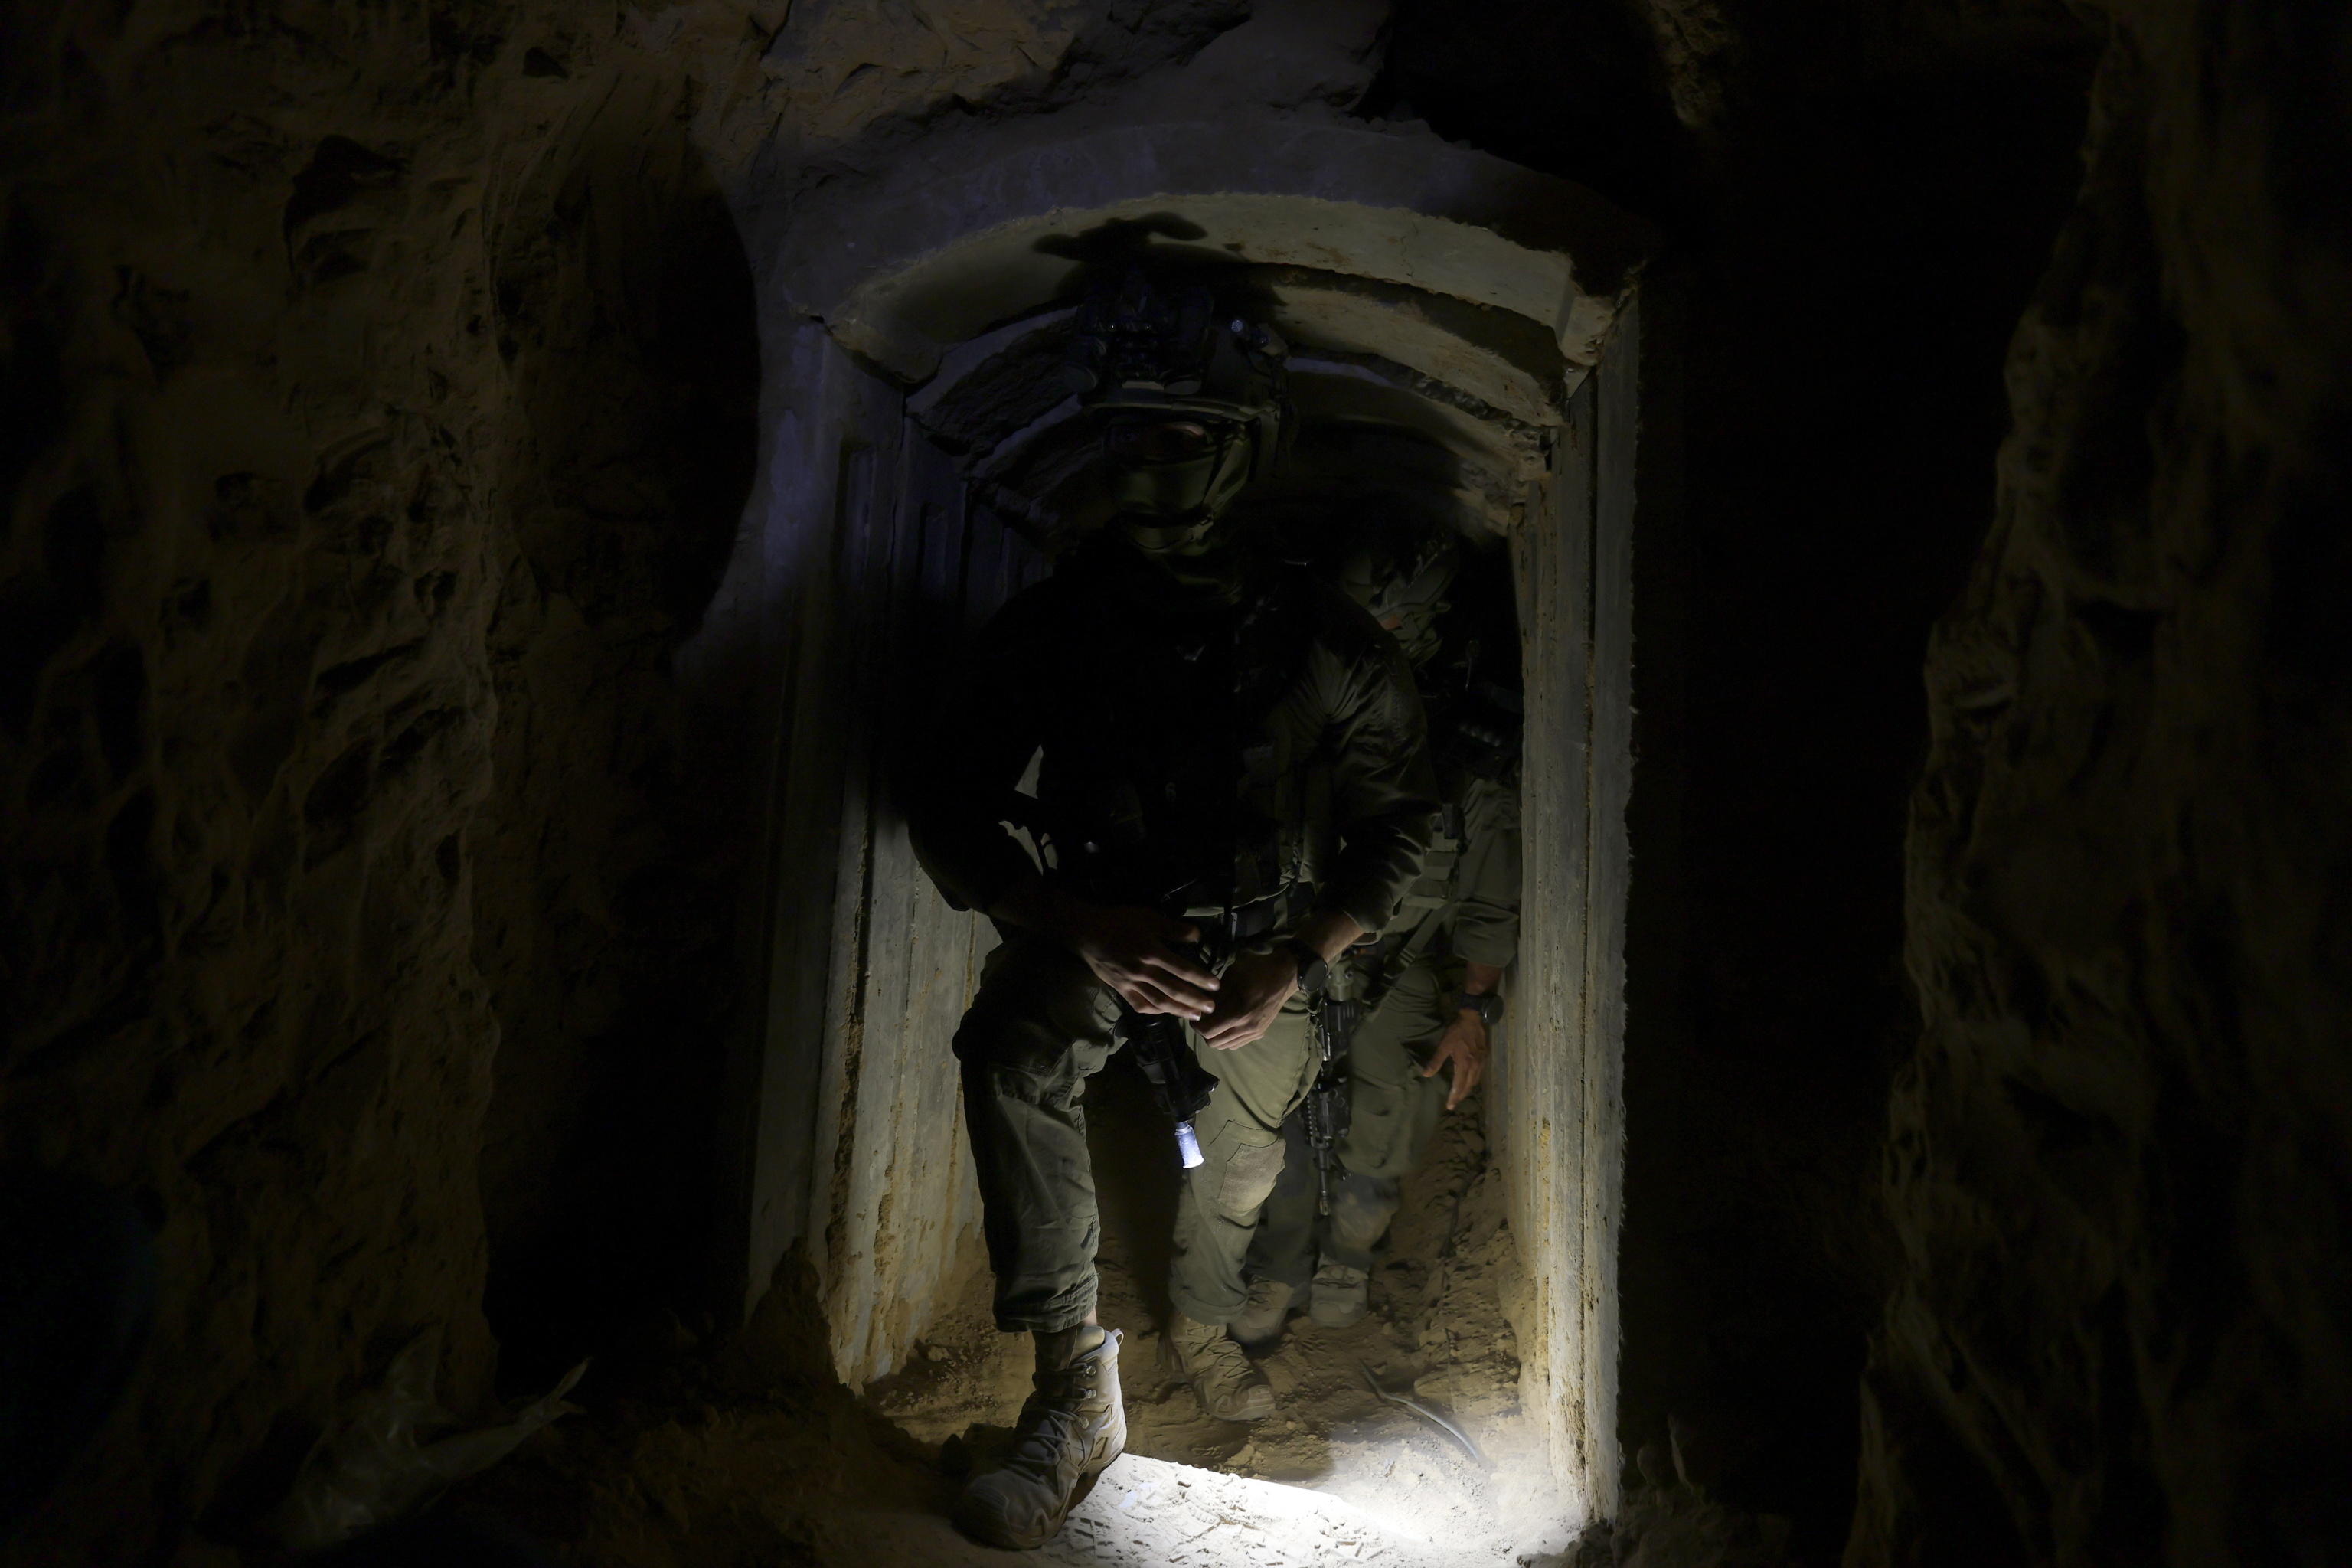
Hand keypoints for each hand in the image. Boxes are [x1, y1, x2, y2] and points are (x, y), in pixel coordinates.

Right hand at [1065, 904, 1220, 1018]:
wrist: (1088, 933)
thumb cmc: (1120, 922)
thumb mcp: (1149, 918)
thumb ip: (1174, 928)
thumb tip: (1197, 936)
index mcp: (1151, 953)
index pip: (1182, 969)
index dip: (1200, 979)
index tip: (1216, 986)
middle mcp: (1143, 972)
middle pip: (1173, 990)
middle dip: (1194, 1000)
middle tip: (1211, 1008)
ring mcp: (1131, 983)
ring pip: (1159, 1001)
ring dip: (1179, 1010)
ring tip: (1195, 1016)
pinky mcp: (1121, 989)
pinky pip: (1141, 1005)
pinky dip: (1156, 1010)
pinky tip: (1168, 1012)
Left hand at [1197, 949, 1299, 1050]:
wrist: (1284, 975)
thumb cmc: (1256, 970)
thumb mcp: (1231, 976)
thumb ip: (1215, 995)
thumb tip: (1202, 1007)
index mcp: (1238, 1013)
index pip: (1208, 1031)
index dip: (1197, 1024)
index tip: (1196, 1013)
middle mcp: (1246, 1028)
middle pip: (1214, 1043)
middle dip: (1204, 1032)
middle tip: (1204, 1018)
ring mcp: (1254, 1032)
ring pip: (1225, 1046)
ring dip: (1216, 1036)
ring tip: (1215, 1021)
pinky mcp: (1260, 1033)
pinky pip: (1237, 1044)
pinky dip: (1228, 1038)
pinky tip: (1228, 1025)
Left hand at [1421, 1008, 1489, 1109]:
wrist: (1473, 1019)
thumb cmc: (1457, 1032)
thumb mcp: (1444, 1045)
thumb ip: (1436, 1061)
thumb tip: (1426, 1074)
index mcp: (1465, 1064)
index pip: (1459, 1086)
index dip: (1454, 1097)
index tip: (1449, 1106)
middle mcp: (1475, 1066)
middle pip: (1468, 1086)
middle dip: (1461, 1096)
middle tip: (1454, 1103)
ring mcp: (1482, 1062)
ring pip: (1475, 1081)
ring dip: (1467, 1089)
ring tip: (1460, 1095)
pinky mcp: (1484, 1057)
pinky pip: (1479, 1074)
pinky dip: (1473, 1081)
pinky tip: (1469, 1080)